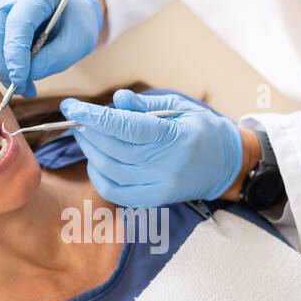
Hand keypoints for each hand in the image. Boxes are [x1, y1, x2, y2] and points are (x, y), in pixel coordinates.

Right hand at [0, 0, 103, 96]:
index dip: (15, 54)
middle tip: (19, 88)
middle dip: (2, 65)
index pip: (18, 23)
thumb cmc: (76, 21)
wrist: (68, 7)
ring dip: (0, 67)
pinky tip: (15, 72)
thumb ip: (54, 59)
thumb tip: (25, 76)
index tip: (19, 80)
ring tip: (22, 84)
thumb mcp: (79, 41)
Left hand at [59, 90, 242, 205]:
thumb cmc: (204, 130)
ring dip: (91, 152)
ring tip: (85, 136)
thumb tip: (117, 100)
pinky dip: (99, 176)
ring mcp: (160, 187)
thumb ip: (146, 104)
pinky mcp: (155, 200)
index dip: (94, 118)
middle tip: (77, 119)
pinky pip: (116, 192)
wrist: (228, 165)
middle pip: (114, 149)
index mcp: (175, 137)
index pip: (126, 127)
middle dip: (89, 133)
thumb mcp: (181, 107)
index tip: (72, 107)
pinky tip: (95, 161)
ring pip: (111, 170)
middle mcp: (167, 166)